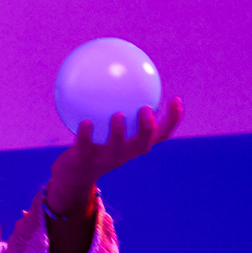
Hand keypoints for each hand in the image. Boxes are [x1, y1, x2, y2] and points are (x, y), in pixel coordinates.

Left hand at [49, 98, 184, 209]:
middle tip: (146, 108)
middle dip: (147, 128)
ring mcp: (105, 159)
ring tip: (118, 115)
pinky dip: (86, 134)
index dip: (172, 120)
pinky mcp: (84, 161)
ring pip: (115, 148)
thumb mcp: (109, 130)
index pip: (161, 135)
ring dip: (118, 133)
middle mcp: (124, 154)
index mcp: (135, 146)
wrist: (75, 175)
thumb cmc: (96, 146)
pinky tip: (84, 120)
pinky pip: (85, 146)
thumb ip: (118, 110)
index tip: (176, 99)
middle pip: (142, 144)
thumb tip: (120, 77)